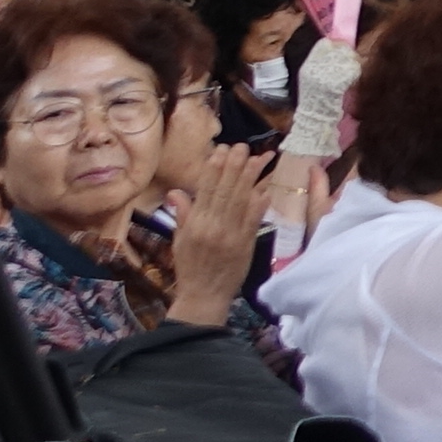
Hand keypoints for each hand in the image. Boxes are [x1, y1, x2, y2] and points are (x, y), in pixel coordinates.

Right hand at [159, 140, 272, 310]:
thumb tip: (176, 191)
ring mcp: (230, 235)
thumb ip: (182, 214)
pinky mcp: (245, 244)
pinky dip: (259, 203)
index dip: (214, 169)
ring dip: (250, 178)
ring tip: (258, 158)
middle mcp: (212, 227)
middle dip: (234, 167)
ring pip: (240, 201)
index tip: (221, 150)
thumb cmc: (190, 267)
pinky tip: (266, 188)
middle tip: (242, 146)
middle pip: (225, 191)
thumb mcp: (180, 240)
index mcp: (194, 224)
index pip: (205, 191)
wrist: (204, 295)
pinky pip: (253, 219)